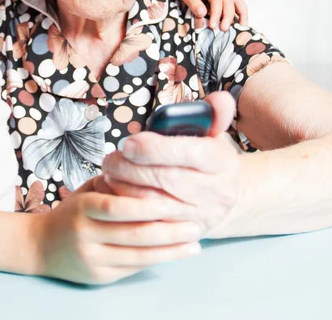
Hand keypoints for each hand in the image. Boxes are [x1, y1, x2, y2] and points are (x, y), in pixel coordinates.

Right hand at [32, 189, 201, 284]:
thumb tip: (148, 175)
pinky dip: (157, 260)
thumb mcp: (84, 193)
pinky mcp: (99, 277)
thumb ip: (111, 186)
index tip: (175, 201)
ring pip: (139, 256)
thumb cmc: (70, 214)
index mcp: (83, 208)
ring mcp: (93, 259)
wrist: (38, 247)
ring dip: (171, 250)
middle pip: (134, 234)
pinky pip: (134, 268)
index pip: (118, 207)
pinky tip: (174, 254)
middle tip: (195, 222)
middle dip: (169, 230)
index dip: (148, 206)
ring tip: (194, 242)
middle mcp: (86, 235)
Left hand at [101, 92, 240, 238]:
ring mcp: (200, 216)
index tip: (129, 143)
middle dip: (131, 168)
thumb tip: (219, 98)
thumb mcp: (214, 134)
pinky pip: (149, 223)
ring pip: (154, 203)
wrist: (223, 198)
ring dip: (124, 187)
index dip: (155, 148)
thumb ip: (213, 114)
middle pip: (166, 179)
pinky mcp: (183, 233)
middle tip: (110, 158)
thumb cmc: (208, 159)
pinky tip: (112, 193)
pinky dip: (126, 207)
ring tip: (109, 172)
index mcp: (222, 162)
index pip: (190, 153)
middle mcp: (216, 192)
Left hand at [156, 0, 247, 30]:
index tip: (212, 26)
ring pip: (235, 1)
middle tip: (223, 30)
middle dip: (228, 16)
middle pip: (229, 1)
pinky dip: (238, 12)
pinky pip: (232, 3)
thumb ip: (192, 1)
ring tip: (241, 28)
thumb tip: (203, 14)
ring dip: (240, 14)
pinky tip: (238, 24)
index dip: (216, 13)